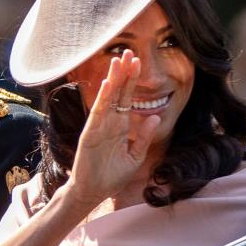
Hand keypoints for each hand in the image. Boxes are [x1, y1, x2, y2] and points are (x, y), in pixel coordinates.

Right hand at [67, 50, 162, 208]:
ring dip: (113, 81)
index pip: (127, 99)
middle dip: (123, 74)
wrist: (94, 192)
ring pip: (107, 99)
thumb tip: (155, 116)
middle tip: (129, 53)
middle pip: (118, 93)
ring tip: (118, 62)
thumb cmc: (112, 176)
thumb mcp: (135, 156)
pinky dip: (101, 99)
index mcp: (120, 127)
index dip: (132, 81)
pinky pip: (97, 114)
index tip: (138, 63)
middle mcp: (109, 123)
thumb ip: (144, 137)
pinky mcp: (90, 134)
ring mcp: (99, 127)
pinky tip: (106, 85)